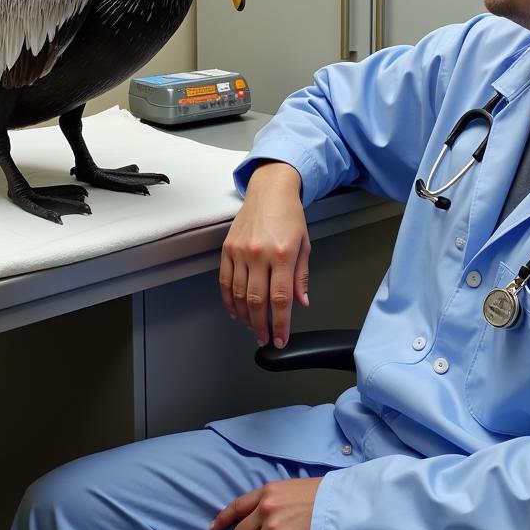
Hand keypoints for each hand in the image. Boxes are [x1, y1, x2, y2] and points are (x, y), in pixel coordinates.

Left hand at [211, 477, 321, 529]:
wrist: (335, 504)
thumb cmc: (316, 495)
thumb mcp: (288, 488)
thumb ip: (270, 499)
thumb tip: (256, 515)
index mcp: (266, 492)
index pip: (237, 506)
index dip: (223, 519)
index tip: (214, 527)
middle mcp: (265, 509)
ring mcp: (271, 529)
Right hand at [220, 161, 308, 347]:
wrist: (269, 191)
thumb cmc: (289, 216)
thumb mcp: (304, 244)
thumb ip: (301, 276)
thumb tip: (301, 302)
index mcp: (283, 254)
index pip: (280, 299)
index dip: (280, 324)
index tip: (280, 339)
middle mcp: (259, 254)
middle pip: (257, 301)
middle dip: (261, 326)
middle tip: (264, 338)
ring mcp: (240, 252)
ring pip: (239, 295)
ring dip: (244, 317)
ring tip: (252, 328)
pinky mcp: (227, 249)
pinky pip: (225, 282)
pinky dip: (229, 300)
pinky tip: (235, 311)